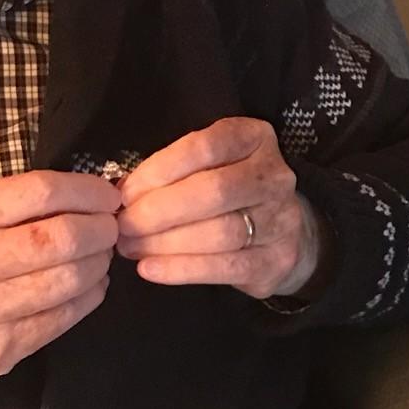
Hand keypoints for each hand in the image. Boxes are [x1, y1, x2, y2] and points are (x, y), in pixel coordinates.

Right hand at [0, 170, 121, 396]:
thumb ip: (10, 205)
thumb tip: (87, 191)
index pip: (41, 192)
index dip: (87, 190)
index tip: (107, 194)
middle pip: (64, 237)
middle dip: (101, 228)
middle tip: (110, 226)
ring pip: (72, 278)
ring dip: (100, 262)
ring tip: (101, 254)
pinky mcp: (0, 350)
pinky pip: (65, 317)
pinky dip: (91, 295)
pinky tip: (90, 284)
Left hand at [115, 117, 325, 299]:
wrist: (284, 235)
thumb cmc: (232, 194)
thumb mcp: (210, 166)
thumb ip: (173, 172)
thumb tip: (124, 194)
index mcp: (255, 139)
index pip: (205, 147)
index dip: (159, 170)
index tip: (125, 193)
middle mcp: (275, 176)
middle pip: (214, 191)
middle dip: (159, 210)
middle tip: (124, 225)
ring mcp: (282, 220)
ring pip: (220, 232)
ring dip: (165, 243)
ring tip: (131, 248)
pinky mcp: (277, 260)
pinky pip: (225, 267)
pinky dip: (181, 269)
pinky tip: (150, 268)